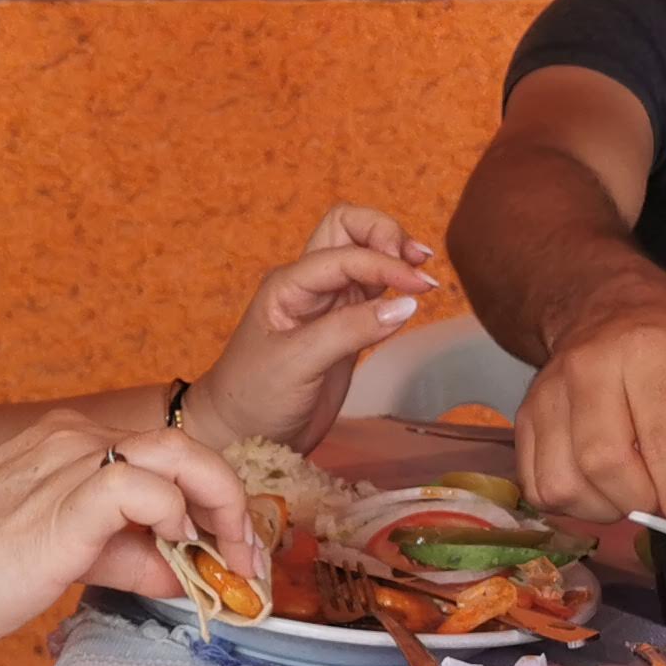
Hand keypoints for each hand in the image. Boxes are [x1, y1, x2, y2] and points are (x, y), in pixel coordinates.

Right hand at [0, 413, 255, 659]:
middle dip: (233, 504)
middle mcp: (72, 442)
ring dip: (221, 510)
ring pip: (178, 455)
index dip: (213, 503)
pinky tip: (176, 556)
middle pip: (187, 448)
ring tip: (229, 563)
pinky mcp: (63, 502)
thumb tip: (178, 571)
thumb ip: (122, 556)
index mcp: (66, 446)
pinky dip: (176, 518)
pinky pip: (143, 488)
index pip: (164, 456)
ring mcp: (67, 465)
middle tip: (248, 560)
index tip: (232, 553)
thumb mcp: (58, 560)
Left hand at [185, 203, 439, 452]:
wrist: (241, 435)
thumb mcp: (296, 362)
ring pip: (365, 257)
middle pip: (350, 230)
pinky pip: (376, 294)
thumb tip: (407, 304)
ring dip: (395, 256)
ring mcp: (329, 306)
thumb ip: (349, 330)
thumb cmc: (253, 397)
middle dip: (385, 233)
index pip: (344, 254)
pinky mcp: (346, 329)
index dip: (383, 262)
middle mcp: (309, 286)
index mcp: (289, 284)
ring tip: (424, 275)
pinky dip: (396, 288)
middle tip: (417, 261)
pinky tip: (414, 297)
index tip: (418, 284)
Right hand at [514, 274, 665, 533]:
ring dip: (606, 509)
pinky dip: (571, 504)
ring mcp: (548, 394)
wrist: (612, 309)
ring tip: (632, 492)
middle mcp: (589, 370)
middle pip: (605, 466)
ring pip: (565, 483)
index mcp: (651, 356)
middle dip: (643, 506)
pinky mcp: (524, 416)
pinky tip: (598, 487)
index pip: (662, 444)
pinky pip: (537, 486)